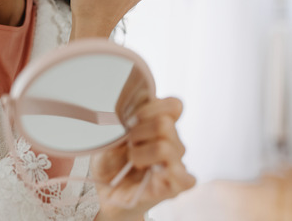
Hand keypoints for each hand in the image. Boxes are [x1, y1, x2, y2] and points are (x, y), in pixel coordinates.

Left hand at [92, 97, 195, 219]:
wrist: (105, 191)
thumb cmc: (109, 162)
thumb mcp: (108, 135)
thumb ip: (123, 118)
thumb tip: (133, 99)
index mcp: (159, 125)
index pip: (173, 106)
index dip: (150, 108)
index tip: (129, 120)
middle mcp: (172, 142)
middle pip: (165, 123)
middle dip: (138, 132)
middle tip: (126, 144)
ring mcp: (176, 163)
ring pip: (166, 147)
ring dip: (140, 153)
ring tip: (131, 161)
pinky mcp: (176, 186)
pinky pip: (186, 177)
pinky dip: (167, 173)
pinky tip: (150, 172)